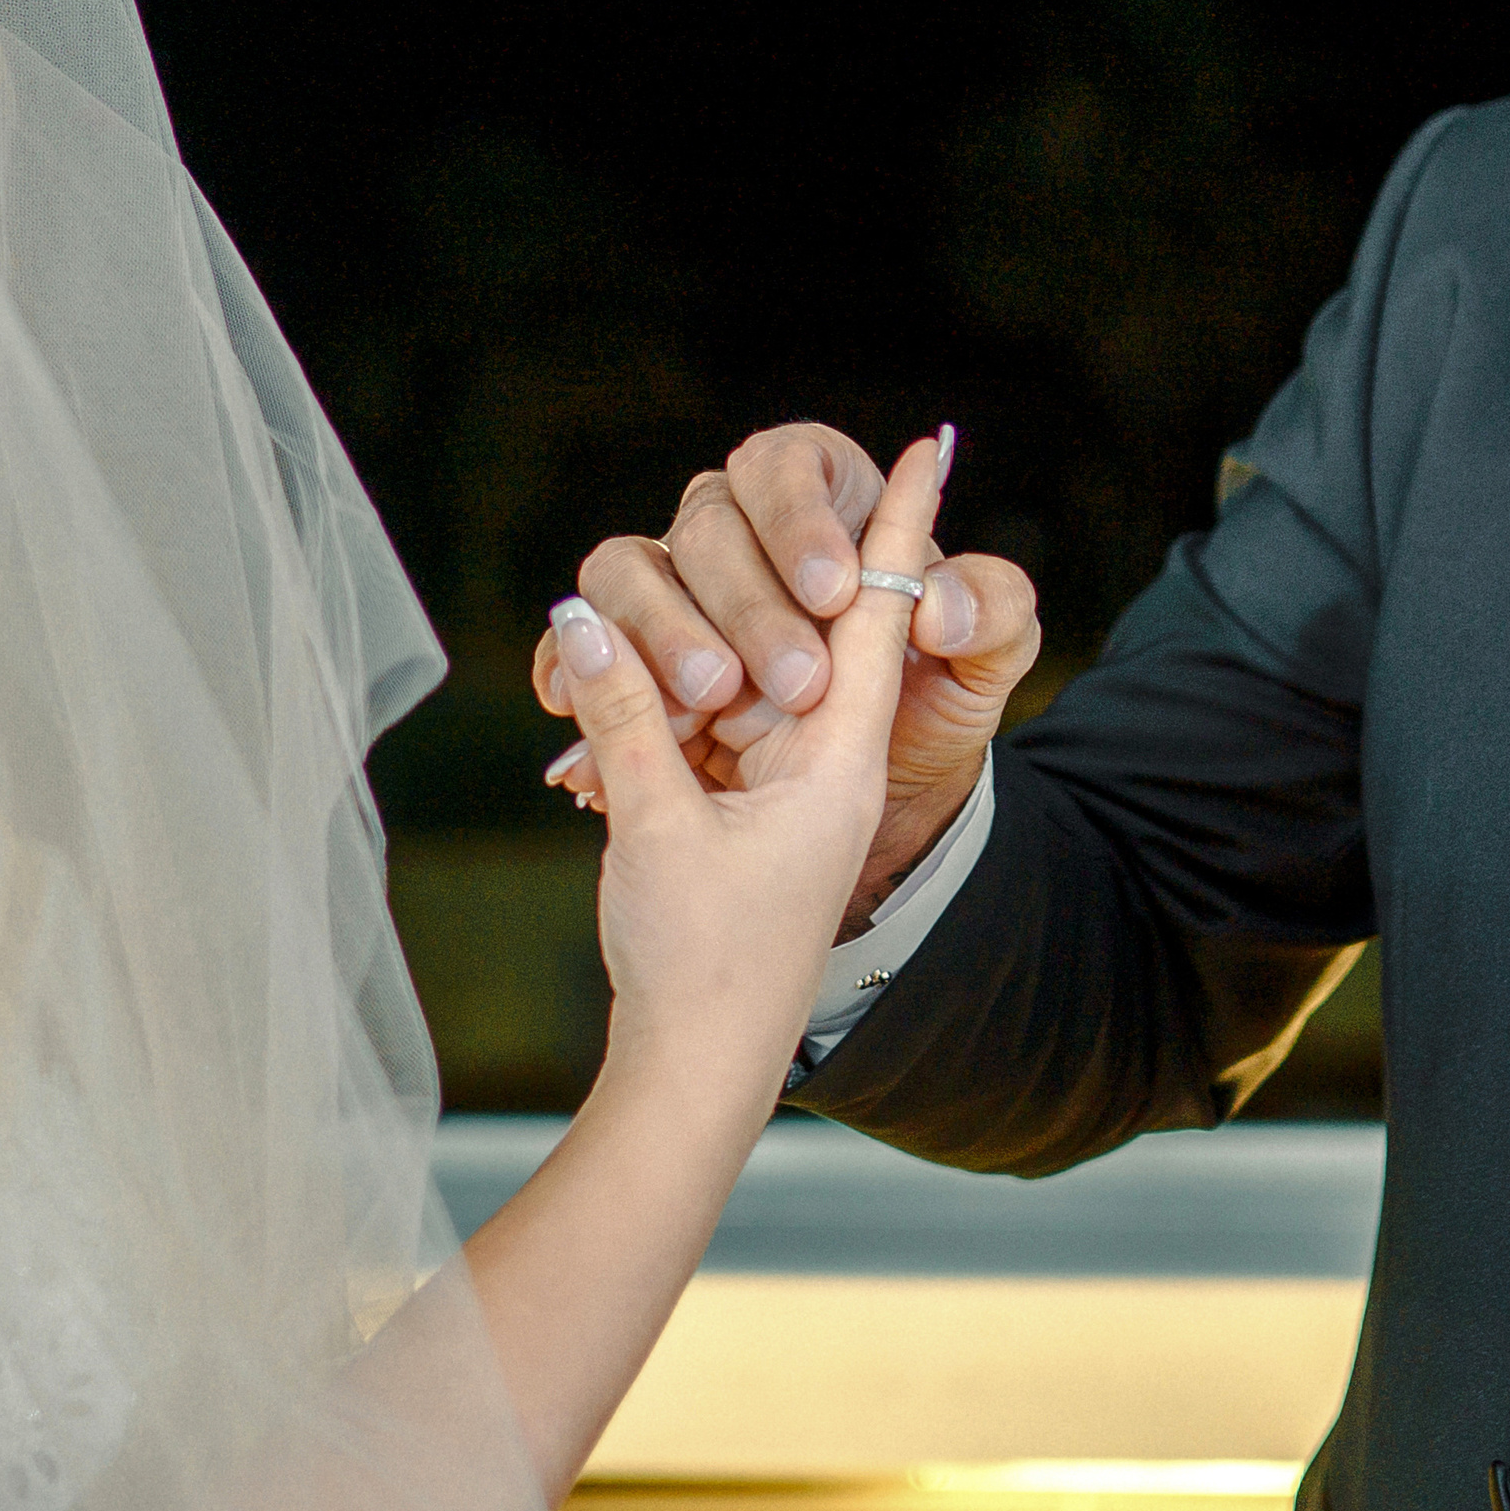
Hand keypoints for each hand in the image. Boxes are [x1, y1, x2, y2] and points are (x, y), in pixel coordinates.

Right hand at [550, 436, 947, 1095]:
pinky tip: (603, 715)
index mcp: (832, 750)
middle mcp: (808, 746)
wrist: (697, 1067)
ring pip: (722, 659)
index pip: (874, 611)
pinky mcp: (715, 792)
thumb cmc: (704, 963)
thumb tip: (578, 613)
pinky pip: (682, 711)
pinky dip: (645, 703)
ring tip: (645, 720)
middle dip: (734, 612)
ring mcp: (762, 768)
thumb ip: (623, 716)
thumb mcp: (659, 833)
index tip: (931, 444)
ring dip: (677, 665)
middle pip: (786, 621)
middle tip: (707, 678)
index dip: (897, 524)